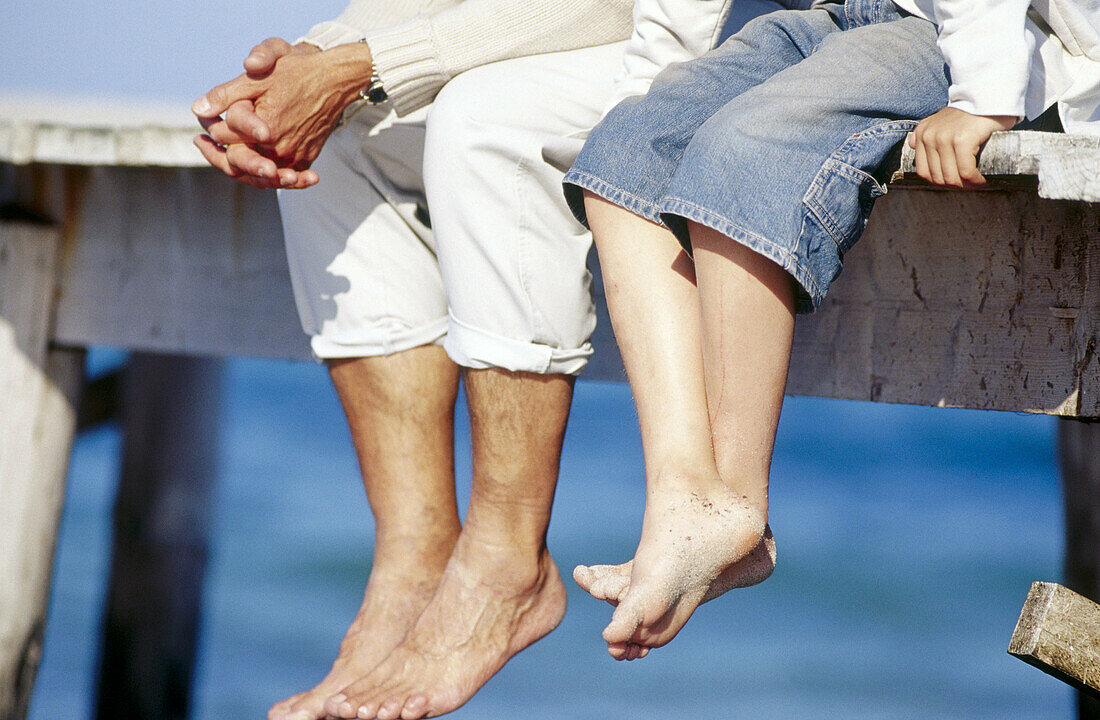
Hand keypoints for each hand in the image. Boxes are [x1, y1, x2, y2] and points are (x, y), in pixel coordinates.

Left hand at [193, 41, 371, 182]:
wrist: (335, 81)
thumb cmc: (296, 74)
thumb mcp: (257, 78)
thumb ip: (226, 94)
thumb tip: (199, 109)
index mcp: (265, 130)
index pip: (224, 136)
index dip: (209, 127)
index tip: (202, 122)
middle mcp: (280, 149)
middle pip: (239, 163)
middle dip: (218, 155)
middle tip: (202, 144)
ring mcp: (295, 157)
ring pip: (259, 175)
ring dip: (241, 168)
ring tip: (224, 156)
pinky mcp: (305, 159)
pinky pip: (281, 175)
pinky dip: (266, 172)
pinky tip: (255, 165)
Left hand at [908, 108, 1016, 187]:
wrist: (989, 97)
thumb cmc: (968, 114)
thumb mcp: (939, 121)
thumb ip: (924, 133)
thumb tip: (912, 145)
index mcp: (922, 134)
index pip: (924, 172)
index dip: (940, 182)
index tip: (955, 182)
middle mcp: (929, 137)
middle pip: (937, 177)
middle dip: (955, 185)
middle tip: (969, 185)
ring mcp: (944, 139)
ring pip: (951, 177)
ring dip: (966, 185)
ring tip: (976, 183)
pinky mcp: (962, 141)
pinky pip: (966, 171)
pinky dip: (975, 180)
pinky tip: (982, 179)